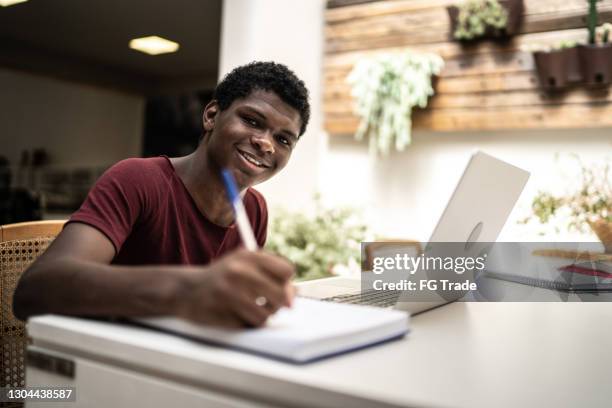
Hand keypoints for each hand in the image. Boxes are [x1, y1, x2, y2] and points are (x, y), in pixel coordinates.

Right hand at [174, 249, 294, 327]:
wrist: (187, 290)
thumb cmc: (223, 277)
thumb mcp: (244, 263)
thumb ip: (271, 273)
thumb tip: (294, 295)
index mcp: (247, 256)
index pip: (286, 270)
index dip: (286, 281)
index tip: (279, 286)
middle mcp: (239, 272)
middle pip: (282, 295)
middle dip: (279, 303)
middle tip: (270, 303)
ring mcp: (230, 293)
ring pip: (267, 315)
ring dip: (262, 316)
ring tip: (250, 308)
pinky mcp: (222, 313)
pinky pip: (249, 325)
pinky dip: (247, 323)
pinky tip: (236, 314)